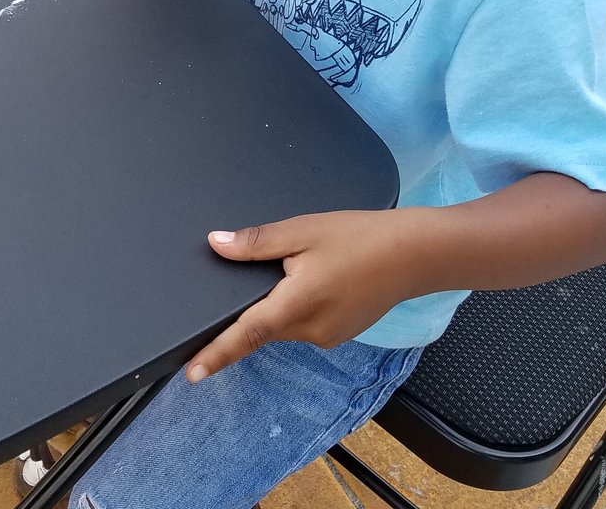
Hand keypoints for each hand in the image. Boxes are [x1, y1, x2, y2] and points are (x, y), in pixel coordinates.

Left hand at [185, 210, 413, 382]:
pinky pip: (306, 323)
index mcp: (296, 305)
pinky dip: (300, 306)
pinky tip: (319, 277)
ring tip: (304, 265)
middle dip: (255, 306)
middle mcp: (310, 330)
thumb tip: (216, 244)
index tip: (190, 374)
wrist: (415, 254)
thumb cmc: (360, 237)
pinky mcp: (340, 333)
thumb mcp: (304, 230)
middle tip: (271, 270)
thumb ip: (257, 242)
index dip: (216, 354)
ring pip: (286, 323)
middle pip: (265, 325)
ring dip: (281, 303)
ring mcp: (327, 336)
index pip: (245, 335)